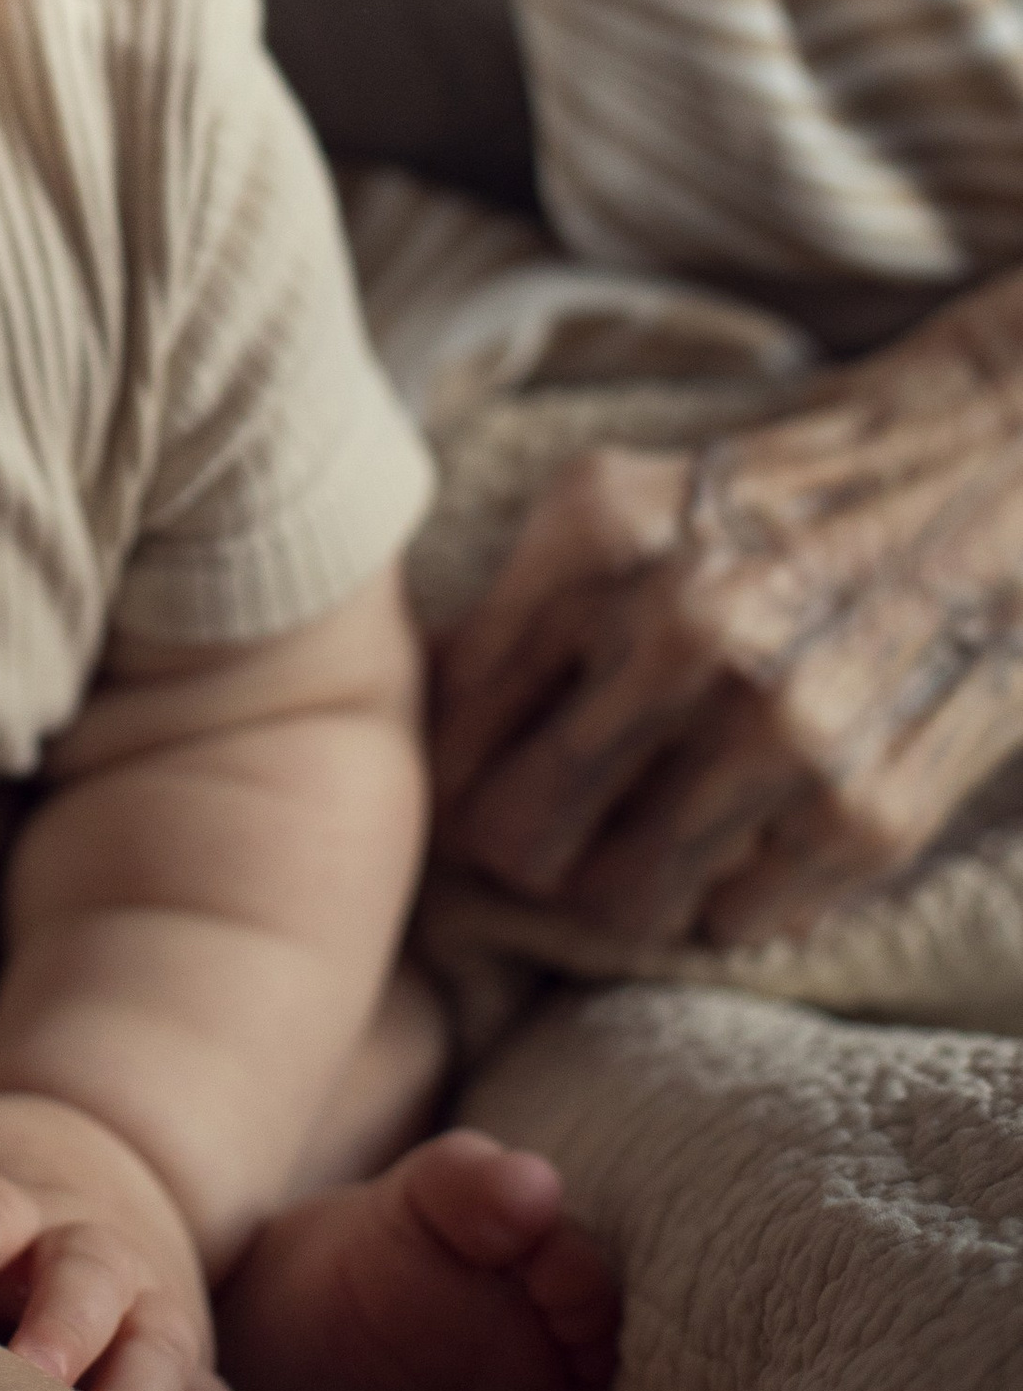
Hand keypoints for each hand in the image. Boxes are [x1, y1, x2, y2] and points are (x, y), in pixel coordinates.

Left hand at [433, 265, 1022, 944]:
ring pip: (622, 901)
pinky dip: (723, 902)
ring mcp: (783, 726)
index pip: (458, 726)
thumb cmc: (766, 498)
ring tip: (641, 845)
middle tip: (544, 841)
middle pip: (522, 836)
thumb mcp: (612, 504)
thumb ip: (512, 611)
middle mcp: (686, 630)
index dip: (450, 777)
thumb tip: (423, 735)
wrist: (980, 468)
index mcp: (600, 540)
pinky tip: (740, 840)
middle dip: (519, 851)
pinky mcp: (867, 805)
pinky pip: (736, 923)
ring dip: (619, 887)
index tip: (467, 790)